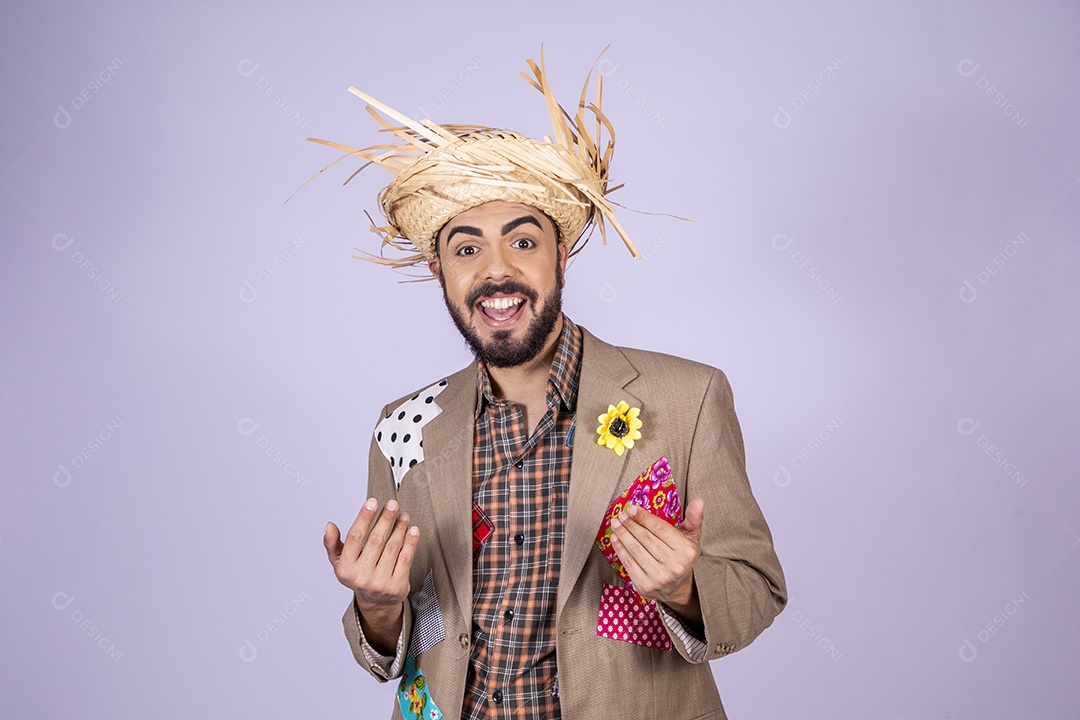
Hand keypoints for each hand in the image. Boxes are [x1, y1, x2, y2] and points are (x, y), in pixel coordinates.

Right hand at [324, 498, 418, 651]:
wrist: (376, 603)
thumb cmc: (358, 576)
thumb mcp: (340, 563)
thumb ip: (333, 544)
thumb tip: (329, 526)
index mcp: (346, 568)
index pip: (355, 537)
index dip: (364, 517)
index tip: (372, 503)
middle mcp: (362, 576)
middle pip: (376, 540)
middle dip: (385, 519)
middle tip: (392, 504)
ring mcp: (380, 583)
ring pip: (392, 547)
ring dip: (399, 528)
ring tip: (403, 515)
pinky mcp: (397, 586)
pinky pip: (406, 558)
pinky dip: (410, 542)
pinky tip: (412, 530)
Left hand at [610, 497, 703, 619]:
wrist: (677, 588)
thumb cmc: (682, 556)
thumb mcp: (692, 537)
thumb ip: (693, 518)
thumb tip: (698, 501)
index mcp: (687, 551)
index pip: (660, 529)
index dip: (644, 517)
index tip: (632, 508)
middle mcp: (674, 565)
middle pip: (646, 538)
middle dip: (630, 524)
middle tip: (621, 514)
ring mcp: (659, 577)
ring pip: (635, 549)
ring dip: (622, 534)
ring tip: (616, 523)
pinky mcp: (644, 586)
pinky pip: (628, 563)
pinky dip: (619, 548)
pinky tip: (615, 538)